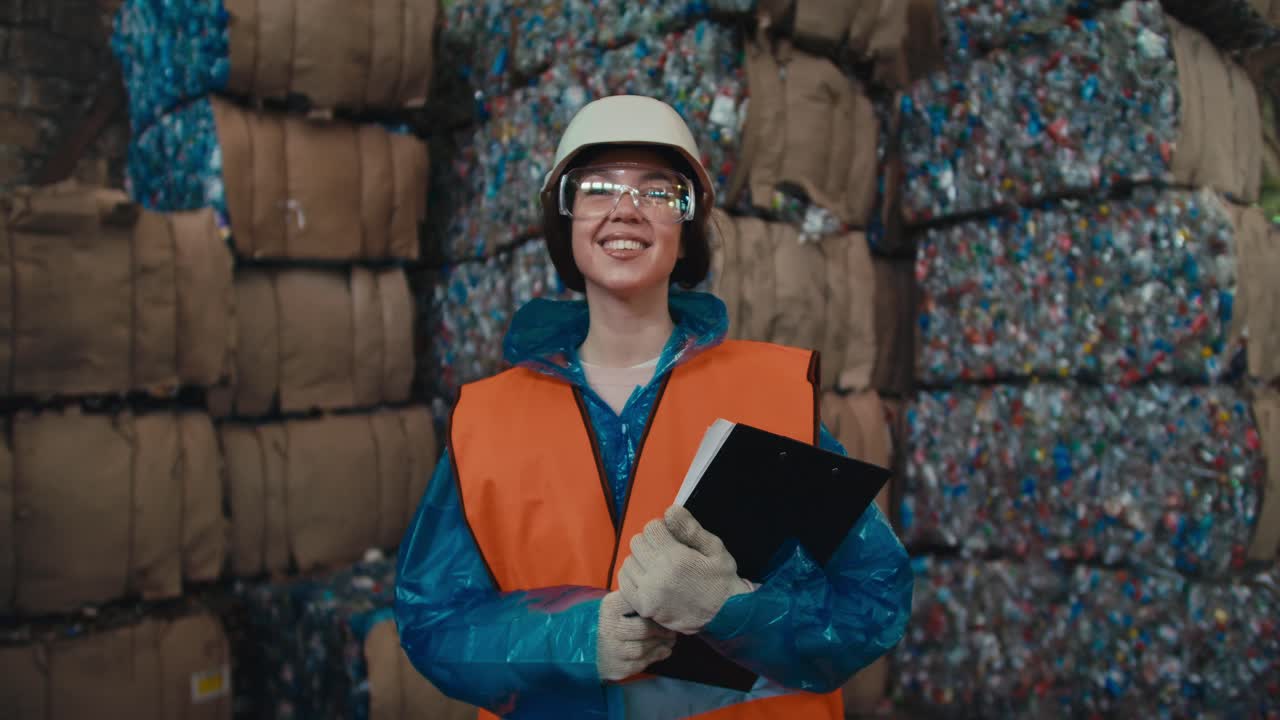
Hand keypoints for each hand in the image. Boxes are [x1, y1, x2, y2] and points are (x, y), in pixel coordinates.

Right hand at [597, 591, 676, 681]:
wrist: (589, 647)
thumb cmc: (612, 621)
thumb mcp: (618, 604)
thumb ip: (636, 600)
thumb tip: (666, 600)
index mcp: (610, 607)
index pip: (640, 605)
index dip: (656, 609)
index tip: (666, 612)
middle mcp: (608, 628)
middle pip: (645, 629)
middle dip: (662, 630)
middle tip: (672, 630)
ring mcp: (611, 650)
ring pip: (644, 648)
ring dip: (662, 644)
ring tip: (670, 640)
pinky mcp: (617, 667)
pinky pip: (642, 663)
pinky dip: (656, 656)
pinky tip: (664, 650)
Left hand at [617, 506, 752, 634]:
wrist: (726, 617)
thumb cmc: (722, 580)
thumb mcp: (715, 549)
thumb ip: (690, 529)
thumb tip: (669, 511)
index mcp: (675, 558)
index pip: (650, 528)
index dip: (661, 528)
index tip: (671, 536)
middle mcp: (657, 575)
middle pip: (636, 542)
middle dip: (649, 541)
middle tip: (664, 550)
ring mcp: (648, 593)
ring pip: (628, 562)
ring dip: (640, 559)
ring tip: (657, 565)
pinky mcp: (644, 607)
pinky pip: (624, 583)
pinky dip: (632, 576)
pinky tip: (647, 578)